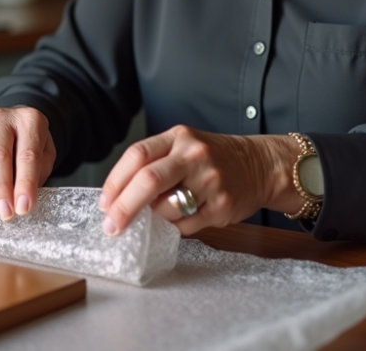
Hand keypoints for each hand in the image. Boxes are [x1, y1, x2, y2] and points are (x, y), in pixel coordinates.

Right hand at [0, 106, 55, 221]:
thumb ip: (38, 172)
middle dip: (2, 189)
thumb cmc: (34, 141)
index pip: (27, 155)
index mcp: (29, 120)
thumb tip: (21, 198)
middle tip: (6, 213)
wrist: (17, 121)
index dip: (25, 184)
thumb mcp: (47, 152)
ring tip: (1, 202)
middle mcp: (2, 119)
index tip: (23, 207)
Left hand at [98, 126, 304, 235]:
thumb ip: (155, 163)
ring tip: (157, 217)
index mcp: (178, 138)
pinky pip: (186, 225)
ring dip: (154, 219)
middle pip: (148, 181)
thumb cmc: (214, 158)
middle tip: (111, 226)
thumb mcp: (184, 146)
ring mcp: (210, 180)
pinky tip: (180, 220)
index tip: (105, 203)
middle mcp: (194, 155)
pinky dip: (175, 228)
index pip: (137, 156)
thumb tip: (118, 197)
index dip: (115, 182)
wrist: (261, 164)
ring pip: (166, 208)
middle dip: (124, 208)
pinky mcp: (222, 205)